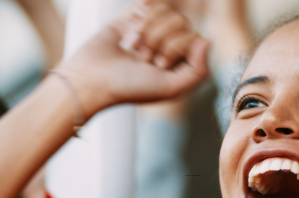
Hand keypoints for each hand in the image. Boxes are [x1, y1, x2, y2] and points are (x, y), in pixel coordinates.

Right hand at [55, 1, 209, 114]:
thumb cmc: (129, 88)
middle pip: (180, 21)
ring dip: (146, 29)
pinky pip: (147, 4)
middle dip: (160, 39)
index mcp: (179, 63)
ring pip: (163, 10)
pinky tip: (129, 34)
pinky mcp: (131, 19)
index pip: (194, 37)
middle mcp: (167, 46)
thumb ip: (198, 71)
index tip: (158, 65)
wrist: (91, 80)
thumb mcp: (170, 87)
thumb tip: (207, 40)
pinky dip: (138, 17)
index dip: (177, 47)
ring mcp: (150, 31)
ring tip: (134, 48)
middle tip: (144, 58)